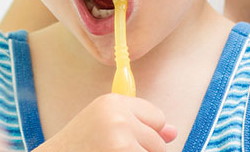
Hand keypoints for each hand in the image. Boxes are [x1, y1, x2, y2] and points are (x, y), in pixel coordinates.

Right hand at [39, 93, 177, 151]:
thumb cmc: (77, 146)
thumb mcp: (104, 125)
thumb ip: (138, 124)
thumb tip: (172, 132)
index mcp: (114, 102)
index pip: (157, 118)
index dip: (145, 133)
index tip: (124, 139)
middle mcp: (120, 119)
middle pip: (158, 142)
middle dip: (142, 151)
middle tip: (112, 149)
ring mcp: (122, 143)